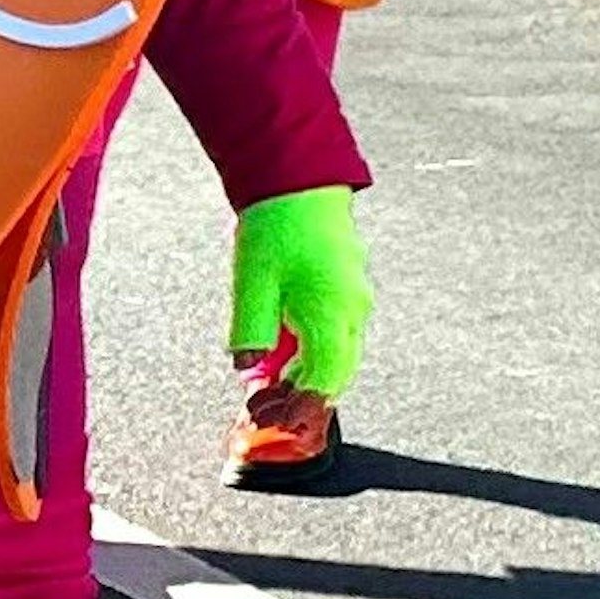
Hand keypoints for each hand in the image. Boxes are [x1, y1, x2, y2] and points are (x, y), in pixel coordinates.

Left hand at [230, 185, 371, 397]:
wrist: (297, 176)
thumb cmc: (277, 224)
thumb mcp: (252, 283)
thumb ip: (251, 332)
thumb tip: (246, 366)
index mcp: (333, 315)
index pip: (324, 382)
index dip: (301, 408)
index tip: (276, 422)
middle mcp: (352, 310)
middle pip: (334, 371)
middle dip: (303, 396)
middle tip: (268, 409)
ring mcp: (353, 294)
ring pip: (334, 350)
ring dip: (304, 372)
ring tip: (268, 384)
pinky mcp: (345, 281)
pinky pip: (333, 327)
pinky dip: (309, 347)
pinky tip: (280, 348)